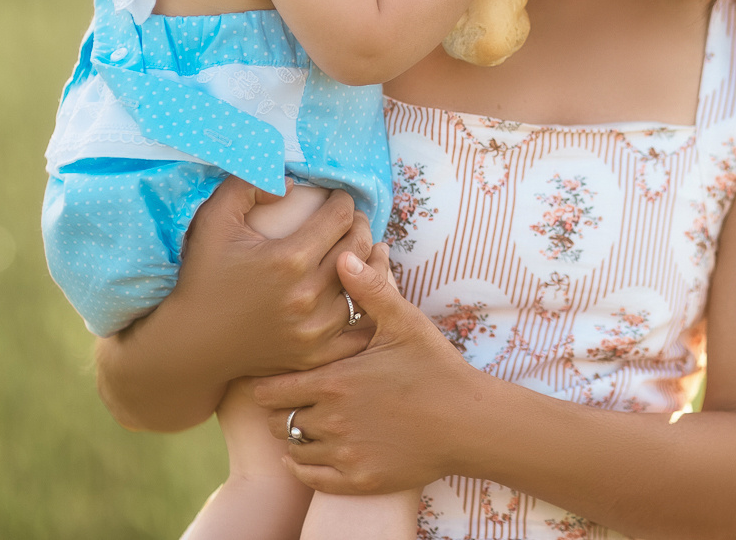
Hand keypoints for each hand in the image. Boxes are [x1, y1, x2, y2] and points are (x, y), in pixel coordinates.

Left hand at [253, 250, 479, 494]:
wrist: (469, 422)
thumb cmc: (436, 367)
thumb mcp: (405, 323)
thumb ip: (370, 290)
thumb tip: (342, 255)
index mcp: (335, 381)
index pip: (270, 389)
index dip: (266, 381)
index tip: (276, 373)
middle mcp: (332, 421)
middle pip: (275, 421)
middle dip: (278, 408)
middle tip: (290, 397)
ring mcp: (344, 454)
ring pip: (291, 450)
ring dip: (293, 436)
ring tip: (305, 420)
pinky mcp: (358, 480)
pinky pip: (310, 478)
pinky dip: (303, 467)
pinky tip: (311, 452)